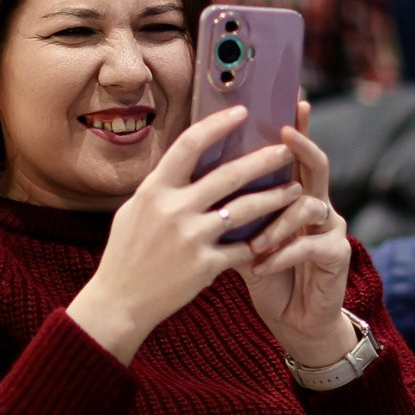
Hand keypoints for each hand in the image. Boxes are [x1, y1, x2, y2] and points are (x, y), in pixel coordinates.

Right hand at [66, 103, 299, 363]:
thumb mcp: (135, 210)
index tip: (242, 112)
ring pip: (246, 209)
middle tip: (286, 150)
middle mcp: (174, 209)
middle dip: (264, 160)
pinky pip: (243, 248)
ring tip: (295, 190)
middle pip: (229, 174)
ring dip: (275, 197)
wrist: (119, 302)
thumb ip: (162, 187)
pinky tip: (278, 235)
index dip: (218, 124)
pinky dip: (261, 242)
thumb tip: (187, 159)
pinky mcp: (205, 265)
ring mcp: (191, 237)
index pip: (190, 144)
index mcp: (154, 190)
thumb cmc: (126, 253)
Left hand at [240, 99, 356, 365]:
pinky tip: (262, 265)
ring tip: (254, 242)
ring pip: (308, 208)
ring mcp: (331, 229)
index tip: (289, 100)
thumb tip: (191, 181)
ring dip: (278, 222)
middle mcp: (318, 204)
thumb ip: (230, 209)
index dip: (296, 127)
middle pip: (316, 165)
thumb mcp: (242, 238)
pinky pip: (310, 247)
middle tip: (284, 135)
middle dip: (302, 147)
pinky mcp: (337, 255)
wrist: (295, 320)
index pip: (295, 154)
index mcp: (296, 194)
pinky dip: (282, 254)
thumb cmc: (267, 273)